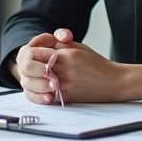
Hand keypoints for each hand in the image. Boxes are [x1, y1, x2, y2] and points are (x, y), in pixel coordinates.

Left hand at [13, 28, 133, 103]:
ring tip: (32, 78)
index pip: (36, 52)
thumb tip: (38, 43)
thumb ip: (58, 44)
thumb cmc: (96, 64)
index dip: (30, 53)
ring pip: (36, 82)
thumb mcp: (78, 47)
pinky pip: (46, 95)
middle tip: (27, 68)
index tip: (30, 55)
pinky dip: (40, 93)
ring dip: (32, 80)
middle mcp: (65, 69)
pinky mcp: (68, 97)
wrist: (114, 82)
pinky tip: (41, 88)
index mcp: (67, 54)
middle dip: (27, 68)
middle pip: (34, 67)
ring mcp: (66, 84)